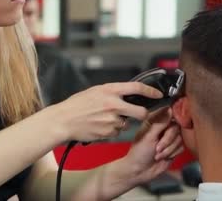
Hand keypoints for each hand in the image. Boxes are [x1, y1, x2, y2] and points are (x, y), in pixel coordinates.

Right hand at [48, 82, 162, 142]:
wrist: (64, 120)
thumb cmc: (77, 105)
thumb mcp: (96, 91)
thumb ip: (112, 92)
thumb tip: (127, 93)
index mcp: (111, 90)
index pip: (137, 88)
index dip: (151, 91)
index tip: (158, 95)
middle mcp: (114, 104)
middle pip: (141, 112)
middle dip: (143, 114)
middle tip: (140, 114)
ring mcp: (112, 120)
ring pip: (127, 123)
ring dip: (121, 122)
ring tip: (104, 119)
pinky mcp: (109, 132)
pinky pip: (117, 132)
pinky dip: (112, 130)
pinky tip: (100, 126)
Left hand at [122, 107, 183, 183]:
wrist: (140, 171)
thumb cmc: (139, 152)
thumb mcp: (148, 136)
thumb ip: (160, 122)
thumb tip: (170, 108)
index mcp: (155, 120)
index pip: (168, 112)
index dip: (173, 117)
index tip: (172, 124)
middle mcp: (164, 127)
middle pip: (176, 127)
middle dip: (167, 140)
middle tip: (157, 148)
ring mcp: (170, 137)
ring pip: (180, 138)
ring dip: (169, 149)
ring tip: (157, 155)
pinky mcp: (175, 148)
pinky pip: (181, 147)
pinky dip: (172, 153)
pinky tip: (164, 157)